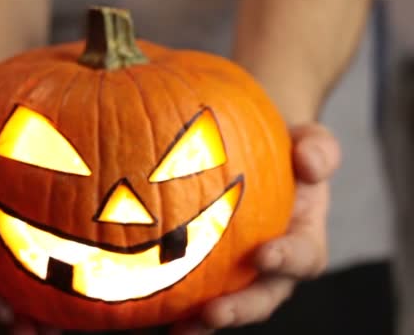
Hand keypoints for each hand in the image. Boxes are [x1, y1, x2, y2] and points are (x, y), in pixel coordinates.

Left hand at [169, 124, 340, 334]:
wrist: (251, 158)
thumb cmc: (281, 154)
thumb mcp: (306, 143)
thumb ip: (318, 149)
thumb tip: (310, 163)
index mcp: (301, 242)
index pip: (303, 258)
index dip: (287, 259)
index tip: (263, 255)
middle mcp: (271, 270)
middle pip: (260, 300)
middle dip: (239, 310)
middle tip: (214, 313)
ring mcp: (237, 277)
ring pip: (223, 309)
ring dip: (201, 324)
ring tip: (177, 330)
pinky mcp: (206, 278)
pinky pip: (190, 297)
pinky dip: (169, 305)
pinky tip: (141, 308)